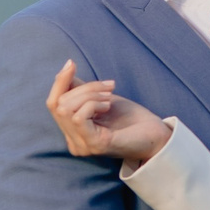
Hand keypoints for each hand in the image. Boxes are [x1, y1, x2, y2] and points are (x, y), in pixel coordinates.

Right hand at [47, 60, 171, 164]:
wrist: (156, 136)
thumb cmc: (131, 118)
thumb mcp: (101, 99)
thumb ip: (81, 90)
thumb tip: (65, 70)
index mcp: (73, 132)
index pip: (52, 104)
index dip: (59, 82)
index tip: (71, 63)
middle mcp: (74, 142)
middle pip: (59, 104)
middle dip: (84, 87)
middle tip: (108, 87)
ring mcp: (82, 145)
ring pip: (66, 109)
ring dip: (90, 94)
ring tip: (109, 96)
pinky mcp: (94, 145)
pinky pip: (79, 117)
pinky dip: (92, 104)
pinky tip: (108, 106)